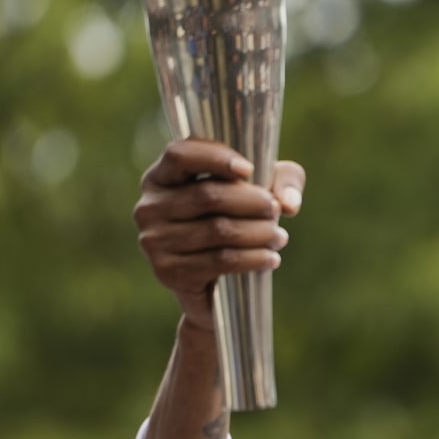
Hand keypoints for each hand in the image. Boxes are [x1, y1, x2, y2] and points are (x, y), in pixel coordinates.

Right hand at [133, 140, 305, 329]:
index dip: (216, 157)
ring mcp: (154, 241)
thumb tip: (288, 202)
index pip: (180, 155)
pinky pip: (219, 261)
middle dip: (251, 201)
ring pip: (217, 230)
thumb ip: (283, 180)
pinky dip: (251, 259)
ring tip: (280, 237)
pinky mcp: (168, 272)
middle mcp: (149, 206)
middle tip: (276, 210)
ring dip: (257, 233)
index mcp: (162, 176)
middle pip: (207, 195)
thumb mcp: (263, 189)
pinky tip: (271, 259)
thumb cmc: (238, 219)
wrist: (215, 283)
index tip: (250, 169)